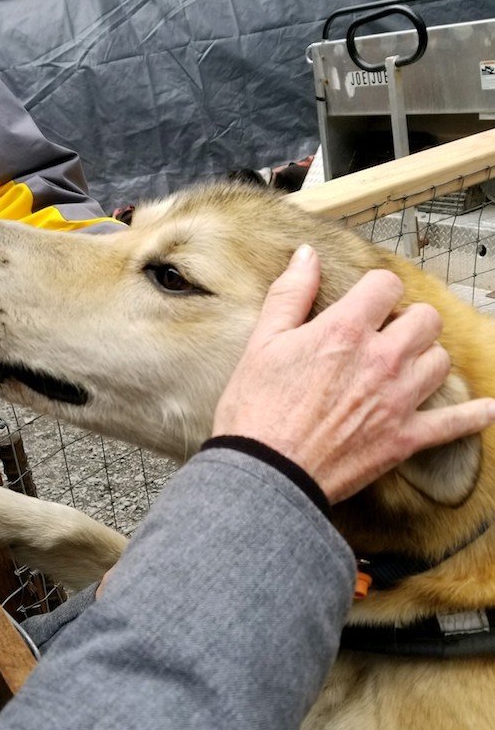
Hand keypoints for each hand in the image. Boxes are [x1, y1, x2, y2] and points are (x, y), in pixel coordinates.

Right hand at [212, 245, 494, 502]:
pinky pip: (455, 422)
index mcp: (344, 331)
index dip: (376, 290)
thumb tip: (306, 255)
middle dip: (407, 321)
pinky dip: (473, 416)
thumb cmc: (256, 411)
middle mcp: (380, 359)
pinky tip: (485, 409)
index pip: (386, 284)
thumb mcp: (262, 343)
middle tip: (388, 335)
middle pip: (424, 320)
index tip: (368, 301)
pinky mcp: (405, 438)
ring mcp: (398, 400)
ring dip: (426, 359)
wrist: (267, 474)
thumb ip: (289, 294)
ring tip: (407, 366)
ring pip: (440, 360)